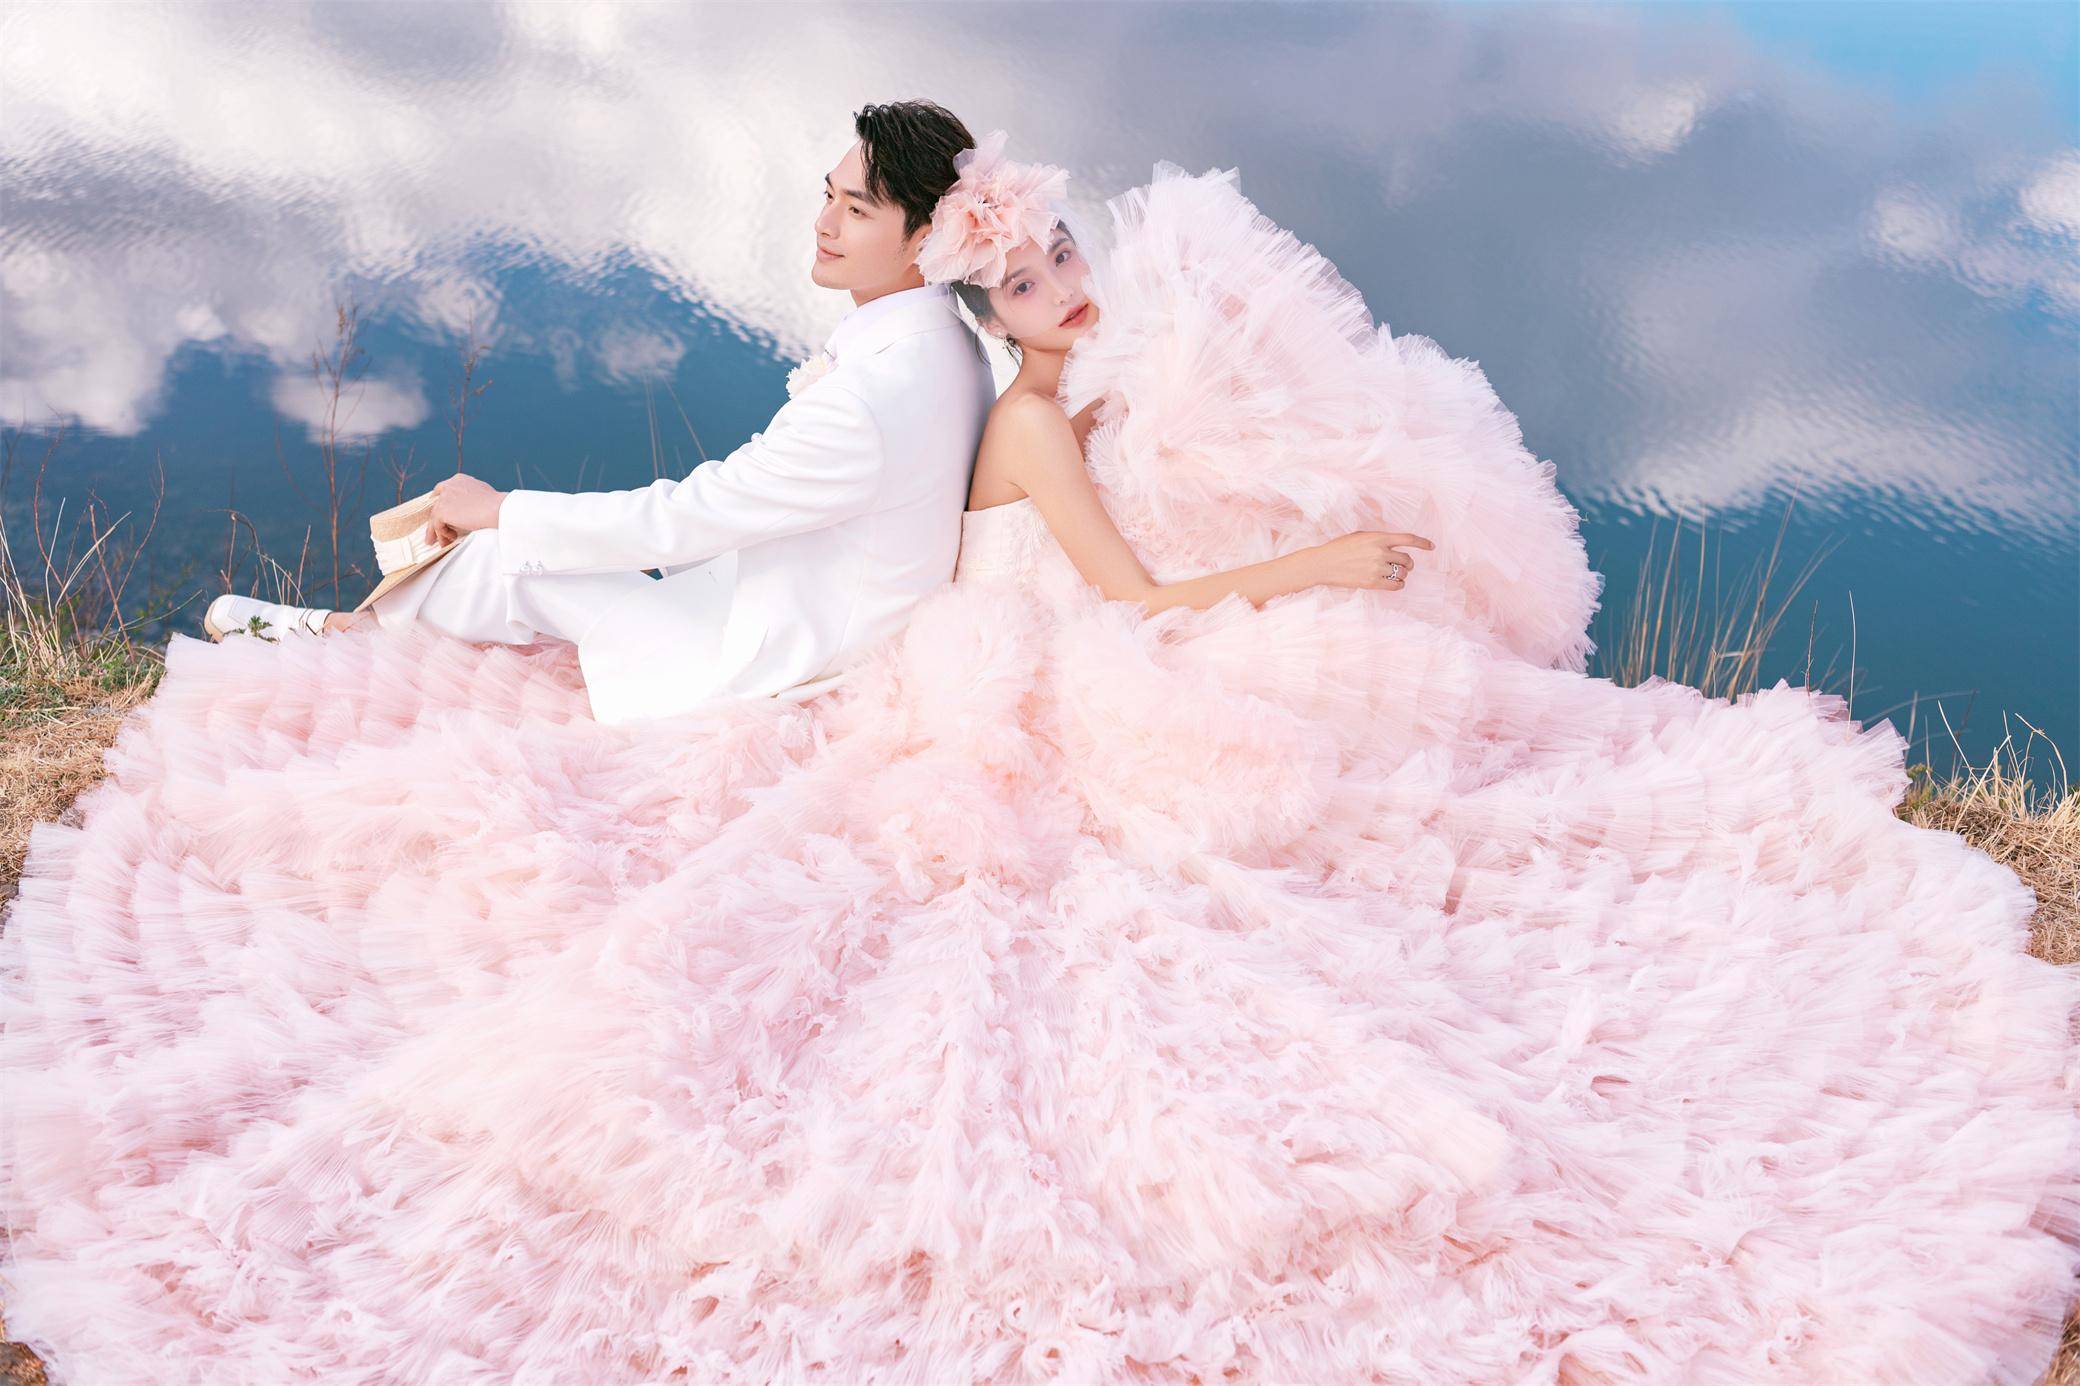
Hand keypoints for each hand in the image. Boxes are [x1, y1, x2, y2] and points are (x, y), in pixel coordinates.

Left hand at [425, 473, 506, 545]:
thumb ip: (470, 497)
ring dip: (438, 530)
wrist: (497, 509)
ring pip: (435, 516)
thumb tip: (468, 508)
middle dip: (436, 517)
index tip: (444, 514)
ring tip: (443, 542)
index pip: (443, 490)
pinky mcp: (442, 511)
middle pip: (436, 503)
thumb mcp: (482, 493)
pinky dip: (443, 534)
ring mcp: (444, 498)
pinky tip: (453, 538)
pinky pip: (437, 525)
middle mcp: (449, 486)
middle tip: (437, 529)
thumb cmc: (496, 505)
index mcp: (459, 480)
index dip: (442, 502)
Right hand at [1305, 531, 1434, 591]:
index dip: (1422, 543)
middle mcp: (1380, 552)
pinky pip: (1396, 585)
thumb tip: (1394, 545)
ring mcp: (1377, 568)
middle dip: (1408, 564)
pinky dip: (1398, 584)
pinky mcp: (1372, 582)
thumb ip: (1378, 539)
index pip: (1408, 539)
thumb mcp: (1360, 536)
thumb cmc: (1340, 548)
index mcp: (1379, 538)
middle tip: (1403, 566)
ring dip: (1401, 575)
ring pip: (1402, 573)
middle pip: (1407, 559)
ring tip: (1393, 574)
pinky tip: (1393, 583)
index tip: (1431, 546)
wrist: (1323, 563)